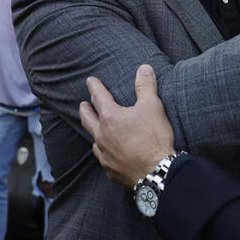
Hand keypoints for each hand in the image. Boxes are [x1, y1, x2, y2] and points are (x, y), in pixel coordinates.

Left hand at [80, 65, 175, 189]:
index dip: (94, 87)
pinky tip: (108, 153)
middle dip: (85, 110)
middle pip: (88, 119)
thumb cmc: (153, 137)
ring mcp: (104, 154)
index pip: (98, 97)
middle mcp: (102, 135)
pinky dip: (104, 152)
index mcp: (110, 117)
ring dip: (93, 132)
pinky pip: (103, 158)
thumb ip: (146, 86)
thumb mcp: (153, 106)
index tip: (90, 81)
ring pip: (94, 140)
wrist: (156, 171)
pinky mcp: (110, 170)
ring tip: (95, 129)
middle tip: (83, 104)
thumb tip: (143, 68)